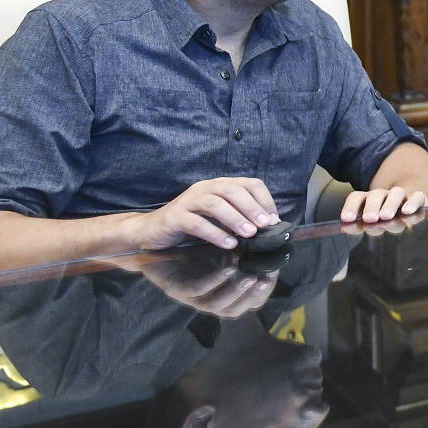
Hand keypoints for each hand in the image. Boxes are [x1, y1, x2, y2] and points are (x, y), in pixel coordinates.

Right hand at [125, 177, 279, 251]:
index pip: (249, 184)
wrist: (153, 230)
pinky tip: (228, 244)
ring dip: (235, 218)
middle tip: (265, 226)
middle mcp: (205, 188)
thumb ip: (239, 217)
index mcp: (220, 185)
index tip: (274, 219)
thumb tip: (267, 226)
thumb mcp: (219, 218)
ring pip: (215, 203)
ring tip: (250, 234)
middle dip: (252, 208)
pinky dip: (214, 233)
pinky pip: (196, 222)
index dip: (264, 199)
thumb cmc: (191, 224)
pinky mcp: (175, 216)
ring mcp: (188, 200)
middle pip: (233, 191)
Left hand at [137, 251, 279, 317]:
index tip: (273, 275)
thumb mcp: (223, 249)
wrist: (156, 242)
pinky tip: (229, 266)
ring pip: (217, 305)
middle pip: (234, 309)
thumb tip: (270, 245)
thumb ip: (242, 252)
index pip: (248, 304)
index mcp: (221, 294)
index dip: (262, 294)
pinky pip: (198, 290)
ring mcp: (191, 298)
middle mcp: (207, 300)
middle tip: (265, 279)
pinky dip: (215, 280)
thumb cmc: (193, 246)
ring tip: (250, 275)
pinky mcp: (176, 290)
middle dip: (251, 296)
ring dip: (235, 292)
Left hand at [341, 186, 427, 225]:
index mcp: (369, 199)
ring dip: (390, 204)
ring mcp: (402, 196)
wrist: (410, 200)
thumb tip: (345, 227)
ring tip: (385, 217)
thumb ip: (358, 224)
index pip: (357, 198)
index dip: (351, 207)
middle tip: (369, 218)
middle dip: (372, 207)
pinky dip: (413, 203)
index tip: (346, 219)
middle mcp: (384, 195)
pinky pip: (418, 197)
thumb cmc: (386, 217)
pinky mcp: (418, 198)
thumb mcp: (370, 222)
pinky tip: (407, 212)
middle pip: (376, 195)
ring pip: (396, 193)